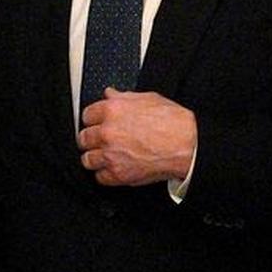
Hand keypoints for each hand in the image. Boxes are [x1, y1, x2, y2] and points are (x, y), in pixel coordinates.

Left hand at [78, 88, 196, 186]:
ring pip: (87, 159)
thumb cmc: (173, 122)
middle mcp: (107, 132)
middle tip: (98, 141)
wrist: (188, 145)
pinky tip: (113, 169)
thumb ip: (123, 97)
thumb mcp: (147, 98)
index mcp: (111, 110)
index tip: (95, 124)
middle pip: (83, 138)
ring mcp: (111, 154)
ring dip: (94, 158)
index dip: (92, 120)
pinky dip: (106, 175)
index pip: (86, 115)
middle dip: (90, 139)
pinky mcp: (119, 174)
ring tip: (103, 157)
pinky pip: (100, 177)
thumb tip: (110, 93)